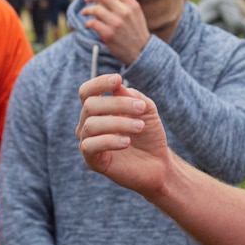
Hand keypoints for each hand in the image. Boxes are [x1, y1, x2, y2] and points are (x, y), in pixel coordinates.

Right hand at [76, 74, 170, 198]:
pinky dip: (110, 140)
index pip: (86, 91)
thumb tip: (117, 87)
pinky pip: (90, 146)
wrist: (158, 164)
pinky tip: (127, 141)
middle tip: (142, 108)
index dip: (99, 83)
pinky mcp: (91, 161)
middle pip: (90, 105)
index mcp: (98, 109)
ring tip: (140, 126)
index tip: (118, 79)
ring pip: (91, 125)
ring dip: (119, 122)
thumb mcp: (146, 110)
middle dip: (118, 104)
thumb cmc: (149, 135)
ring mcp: (88, 142)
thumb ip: (132, 96)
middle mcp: (87, 124)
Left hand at [80, 0, 150, 65]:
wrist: (141, 52)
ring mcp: (117, 23)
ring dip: (87, 10)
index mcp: (132, 4)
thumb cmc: (134, 30)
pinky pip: (92, 23)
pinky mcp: (109, 35)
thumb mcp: (133, 13)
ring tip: (85, 13)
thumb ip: (119, 0)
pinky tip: (89, 24)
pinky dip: (88, 22)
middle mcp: (125, 12)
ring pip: (95, 9)